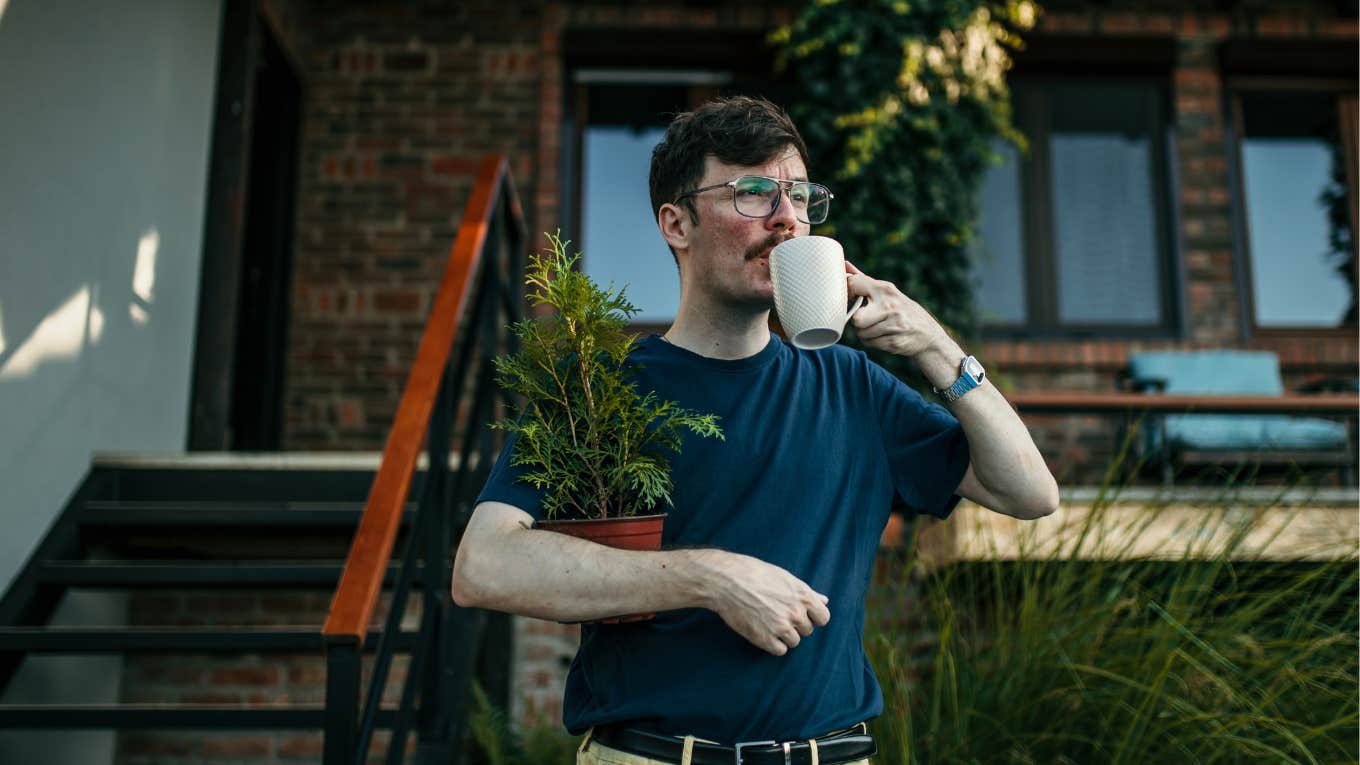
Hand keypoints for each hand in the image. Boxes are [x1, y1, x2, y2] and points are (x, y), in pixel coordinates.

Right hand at [695, 550, 830, 655]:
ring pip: (794, 641)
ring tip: (767, 621)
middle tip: (776, 613)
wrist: (727, 581)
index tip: (802, 614)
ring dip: (784, 635)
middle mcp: (795, 613)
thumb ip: (807, 592)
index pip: (823, 618)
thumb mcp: (785, 578)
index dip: (813, 617)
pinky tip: (763, 631)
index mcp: (803, 596)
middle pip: (807, 630)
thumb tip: (824, 601)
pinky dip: (773, 644)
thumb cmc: (755, 574)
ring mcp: (781, 627)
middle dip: (795, 624)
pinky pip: (780, 650)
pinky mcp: (765, 639)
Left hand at [845, 261, 955, 358]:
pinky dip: (873, 341)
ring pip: (861, 333)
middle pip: (856, 318)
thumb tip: (844, 265)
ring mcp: (894, 325)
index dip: (848, 294)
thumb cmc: (902, 310)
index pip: (854, 285)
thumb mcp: (887, 292)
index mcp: (886, 289)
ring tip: (877, 328)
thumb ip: (864, 280)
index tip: (852, 299)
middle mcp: (890, 305)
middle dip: (858, 321)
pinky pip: (870, 343)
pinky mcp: (895, 342)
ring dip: (865, 333)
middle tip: (866, 318)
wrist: (929, 334)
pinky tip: (883, 336)